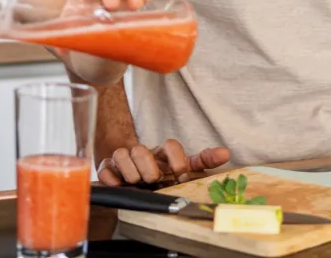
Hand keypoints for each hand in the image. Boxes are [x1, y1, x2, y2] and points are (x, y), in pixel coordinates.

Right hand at [95, 138, 231, 186]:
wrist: (134, 175)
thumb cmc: (163, 172)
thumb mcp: (184, 167)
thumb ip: (203, 160)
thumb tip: (225, 154)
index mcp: (163, 153)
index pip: (171, 146)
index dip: (177, 161)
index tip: (180, 176)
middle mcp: (143, 152)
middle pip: (142, 150)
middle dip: (149, 169)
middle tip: (153, 180)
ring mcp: (123, 159)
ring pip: (122, 155)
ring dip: (131, 173)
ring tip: (137, 183)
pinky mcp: (107, 168)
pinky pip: (105, 170)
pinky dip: (112, 178)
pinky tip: (120, 184)